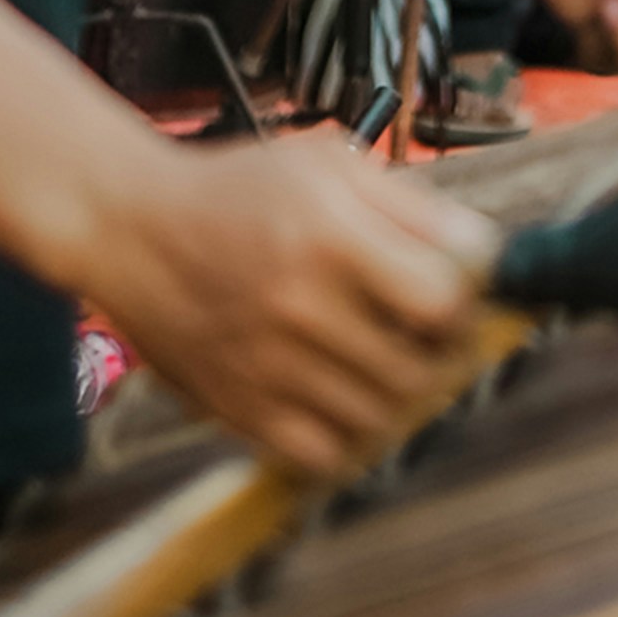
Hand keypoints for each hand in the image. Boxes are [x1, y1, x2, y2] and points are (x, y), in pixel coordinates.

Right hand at [79, 130, 483, 480]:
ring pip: (379, 416)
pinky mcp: (238, 409)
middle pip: (418, 368)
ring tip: (389, 355)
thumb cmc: (239, 188)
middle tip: (432, 328)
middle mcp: (298, 307)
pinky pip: (324, 452)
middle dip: (442, 350)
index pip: (442, 300)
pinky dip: (350, 432)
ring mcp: (266, 367)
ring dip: (401, 391)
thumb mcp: (328, 164)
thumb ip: (411, 207)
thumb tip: (484, 253)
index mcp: (329, 236)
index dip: (468, 299)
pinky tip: (345, 391)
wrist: (133, 228)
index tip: (459, 288)